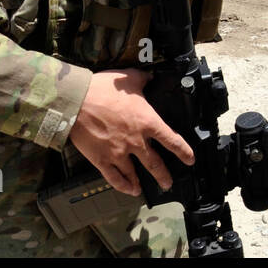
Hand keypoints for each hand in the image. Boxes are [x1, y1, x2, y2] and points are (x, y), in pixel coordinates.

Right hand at [69, 69, 195, 195]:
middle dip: (163, 175)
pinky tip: (128, 190)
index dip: (183, 151)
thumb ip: (143, 79)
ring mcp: (118, 153)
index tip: (190, 160)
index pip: (171, 140)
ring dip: (141, 183)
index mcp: (147, 122)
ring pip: (134, 173)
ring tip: (145, 190)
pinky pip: (114, 178)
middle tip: (168, 183)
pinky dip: (122, 186)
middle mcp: (136, 141)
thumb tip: (150, 77)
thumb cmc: (102, 89)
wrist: (77, 101)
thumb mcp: (129, 78)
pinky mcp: (101, 160)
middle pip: (155, 163)